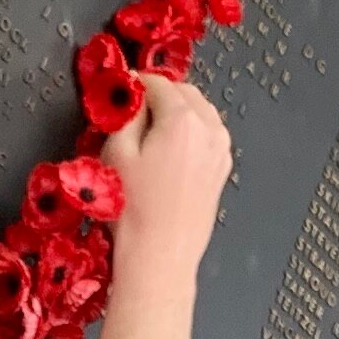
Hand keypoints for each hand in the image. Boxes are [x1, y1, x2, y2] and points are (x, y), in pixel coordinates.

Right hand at [101, 75, 229, 280]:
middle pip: (184, 93)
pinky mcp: (222, 169)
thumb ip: (125, 112)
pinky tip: (168, 154)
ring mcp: (221, 150)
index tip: (120, 92)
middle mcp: (210, 129)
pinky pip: (207, 136)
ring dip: (177, 113)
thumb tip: (131, 93)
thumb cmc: (133, 210)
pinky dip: (190, 133)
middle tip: (132, 113)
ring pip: (199, 113)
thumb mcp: (116, 152)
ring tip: (150, 134)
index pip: (158, 82)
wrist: (159, 256)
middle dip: (159, 96)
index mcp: (183, 119)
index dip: (135, 83)